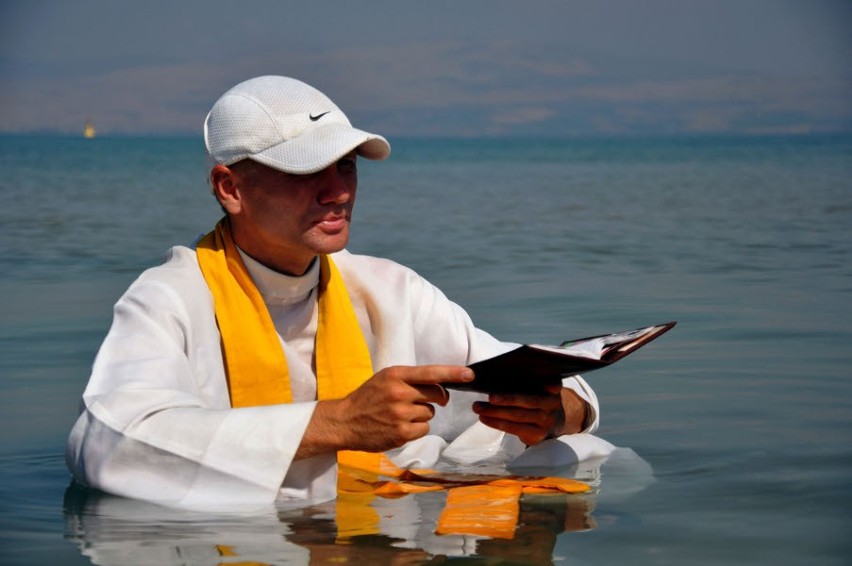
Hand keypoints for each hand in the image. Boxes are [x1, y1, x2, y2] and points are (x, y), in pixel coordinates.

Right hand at [297, 365, 473, 457]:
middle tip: (423, 400)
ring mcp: (400, 414)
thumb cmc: (368, 398)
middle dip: (436, 398)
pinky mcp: (401, 433)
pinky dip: (416, 429)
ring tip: (400, 415)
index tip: (470, 374)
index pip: (430, 372)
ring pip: (430, 413)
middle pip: (437, 394)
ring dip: (421, 415)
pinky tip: (400, 426)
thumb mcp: (385, 379)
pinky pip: (424, 429)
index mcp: (396, 375)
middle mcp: (400, 393)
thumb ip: (410, 379)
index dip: (453, 373)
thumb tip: (440, 385)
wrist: (344, 421)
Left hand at [472, 385, 587, 445]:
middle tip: (490, 396)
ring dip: (495, 412)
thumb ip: (535, 379)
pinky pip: (513, 429)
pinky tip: (484, 418)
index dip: (552, 385)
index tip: (547, 385)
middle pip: (528, 402)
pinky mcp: (536, 436)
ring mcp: (544, 423)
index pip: (553, 385)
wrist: (554, 421)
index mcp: (553, 392)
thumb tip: (510, 368)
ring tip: (477, 407)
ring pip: (517, 417)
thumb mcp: (542, 387)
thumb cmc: (539, 398)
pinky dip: (496, 423)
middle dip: (508, 400)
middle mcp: (551, 407)